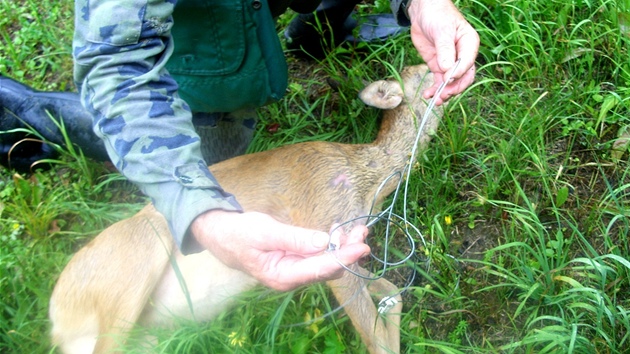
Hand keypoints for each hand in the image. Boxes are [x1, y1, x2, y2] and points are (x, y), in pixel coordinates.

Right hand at [191, 210, 369, 290]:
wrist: (218, 233)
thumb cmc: (238, 233)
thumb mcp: (265, 232)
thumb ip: (294, 238)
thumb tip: (323, 241)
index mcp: (282, 276)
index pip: (320, 269)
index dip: (344, 258)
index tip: (361, 247)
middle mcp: (291, 277)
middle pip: (328, 268)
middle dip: (347, 251)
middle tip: (363, 231)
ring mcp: (293, 269)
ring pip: (325, 262)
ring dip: (342, 246)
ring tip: (356, 229)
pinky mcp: (293, 259)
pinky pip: (317, 255)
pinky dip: (330, 243)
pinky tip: (337, 230)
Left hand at [407, 0, 478, 104]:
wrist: (423, 12)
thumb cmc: (438, 16)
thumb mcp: (442, 31)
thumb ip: (445, 51)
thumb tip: (448, 71)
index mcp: (469, 44)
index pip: (468, 64)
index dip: (459, 73)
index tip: (447, 78)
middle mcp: (462, 56)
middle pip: (463, 77)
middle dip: (454, 88)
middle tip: (443, 95)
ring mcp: (450, 62)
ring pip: (451, 83)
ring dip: (444, 93)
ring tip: (436, 100)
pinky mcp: (438, 66)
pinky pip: (439, 81)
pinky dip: (435, 89)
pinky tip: (428, 95)